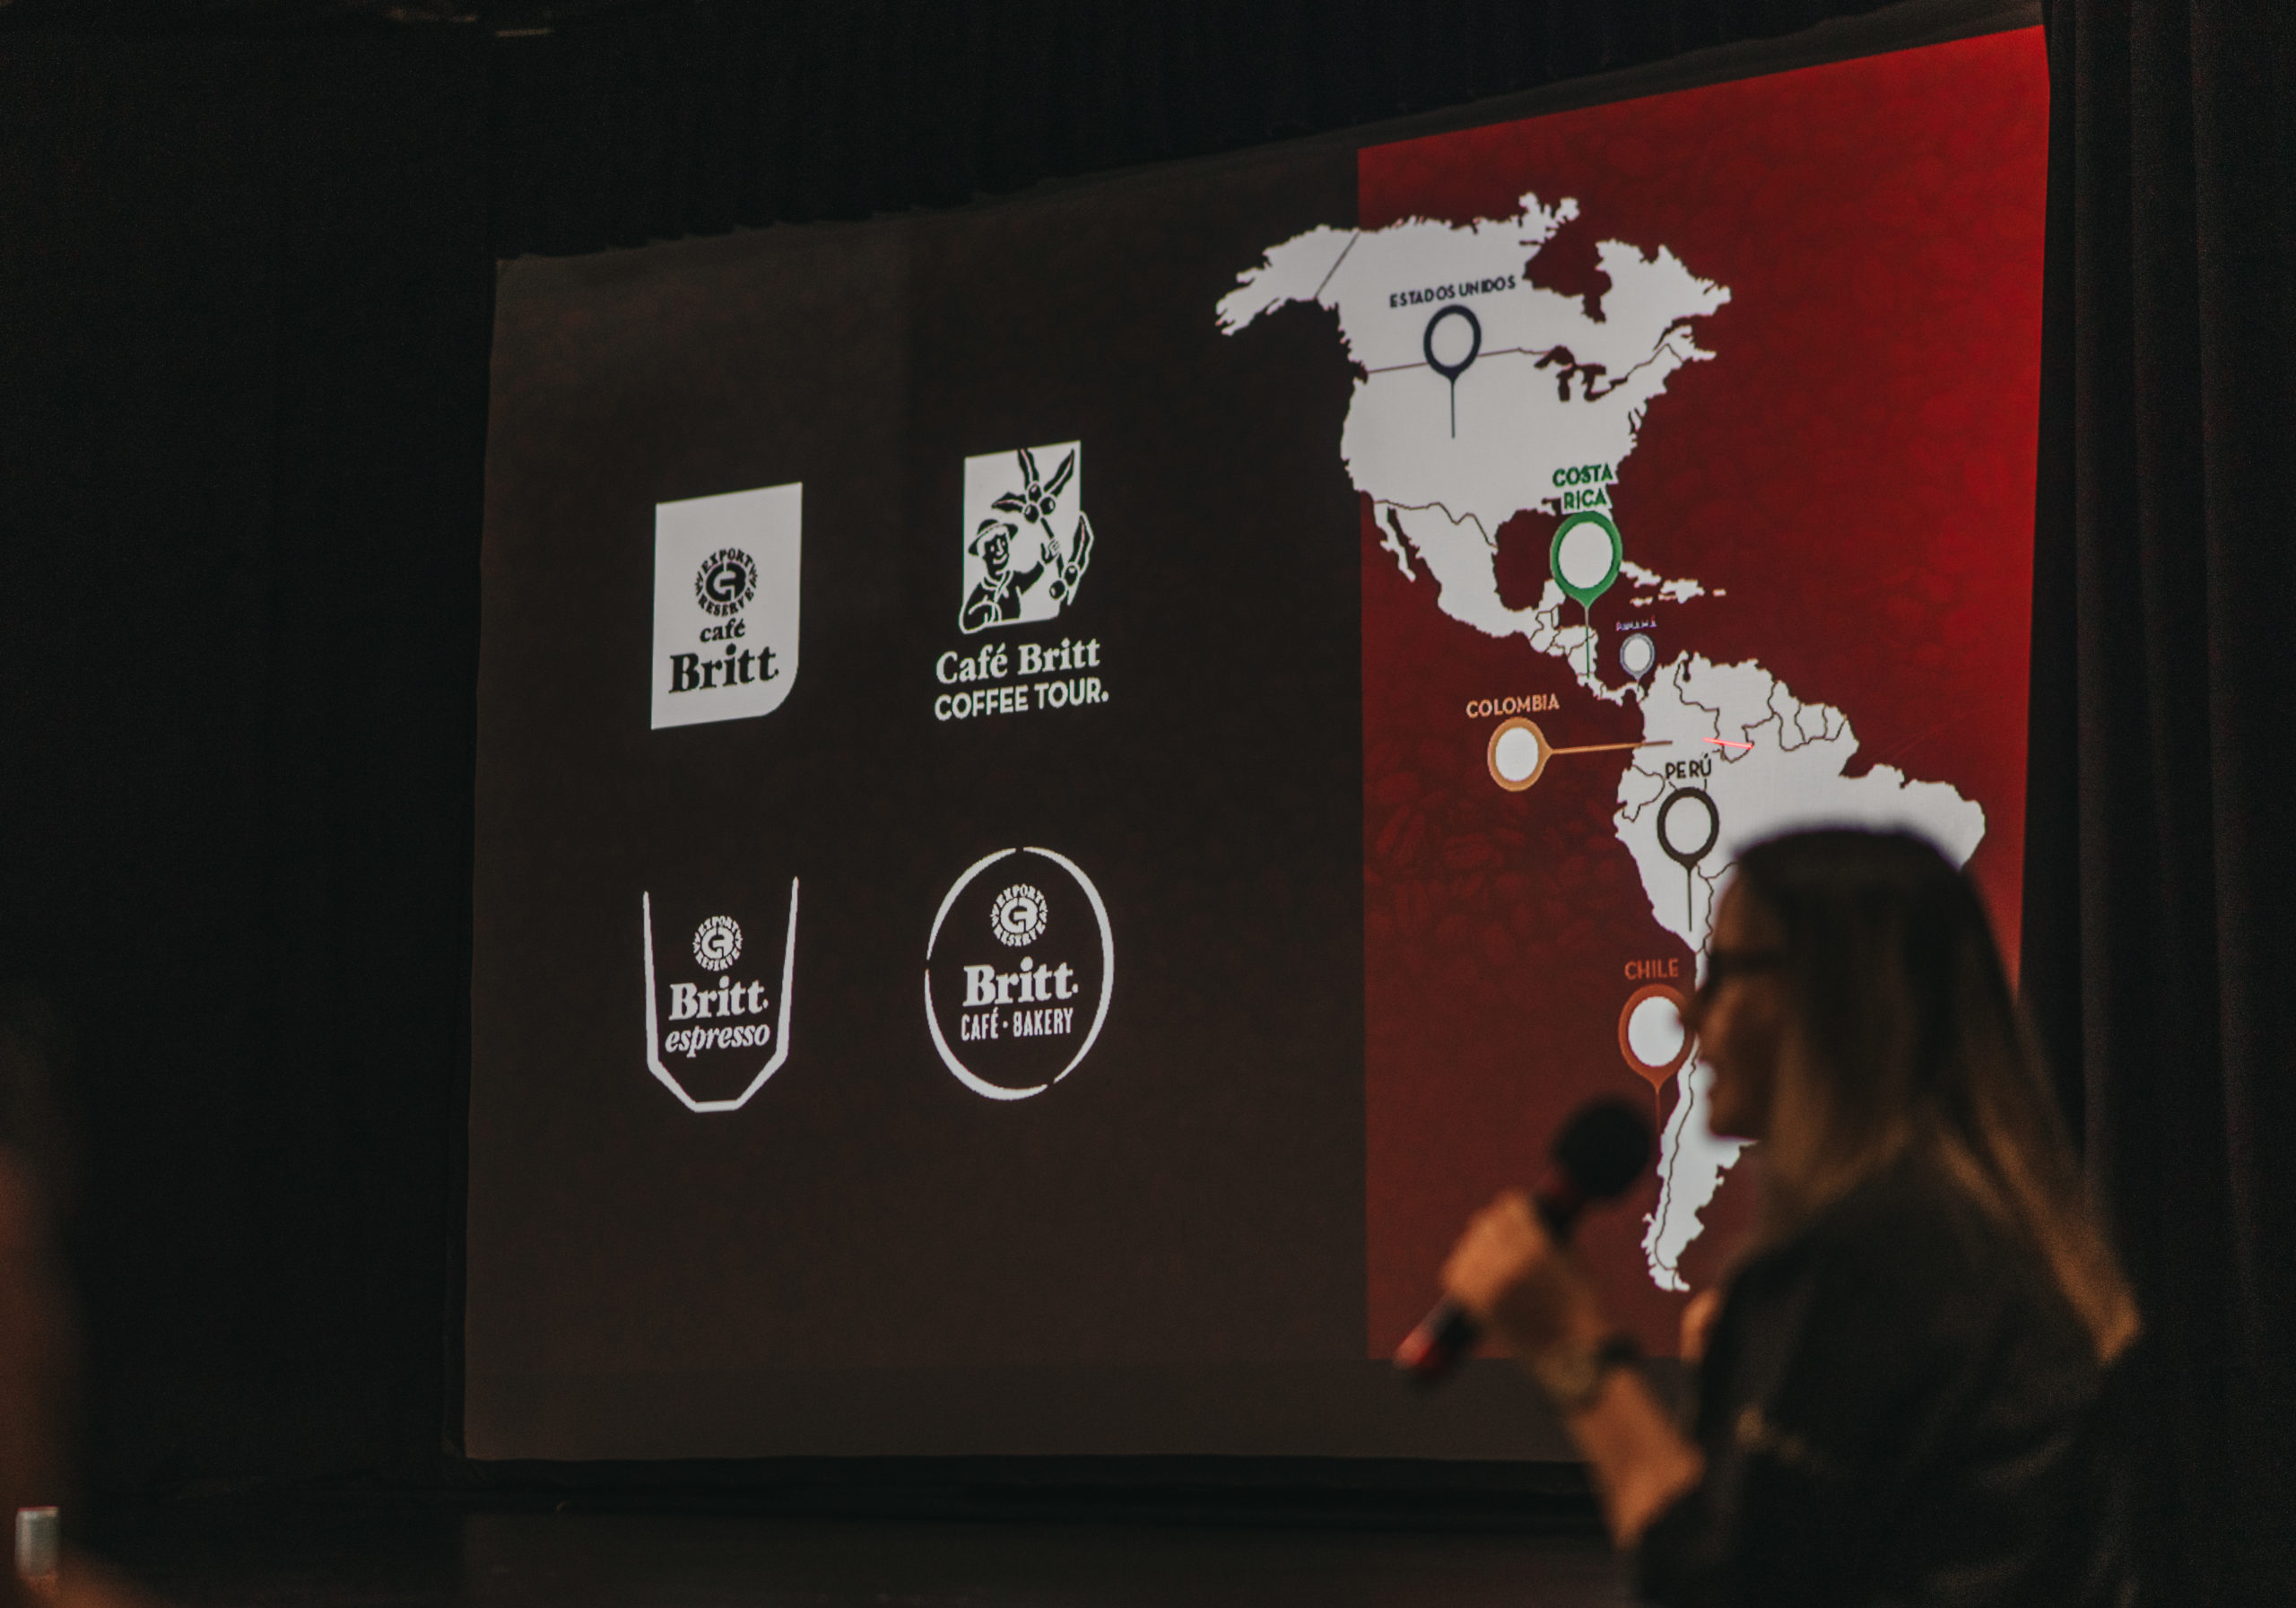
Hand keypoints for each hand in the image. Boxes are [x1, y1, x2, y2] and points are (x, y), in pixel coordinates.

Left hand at [1439, 1191, 1610, 1360]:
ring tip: (1490, 1256)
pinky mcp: (1478, 1306)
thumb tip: (1518, 1215)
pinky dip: (1462, 1269)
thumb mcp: (1572, 1259)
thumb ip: (1544, 1232)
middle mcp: (1510, 1262)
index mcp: (1538, 1246)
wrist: (1573, 1356)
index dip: (1514, 1207)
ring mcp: (1491, 1284)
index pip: (1510, 1205)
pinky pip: (1455, 1275)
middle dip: (1496, 1225)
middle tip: (1502, 1234)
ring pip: (1467, 1246)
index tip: (1516, 1212)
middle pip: (1485, 1223)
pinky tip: (1473, 1272)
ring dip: (1478, 1246)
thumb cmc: (1580, 1307)